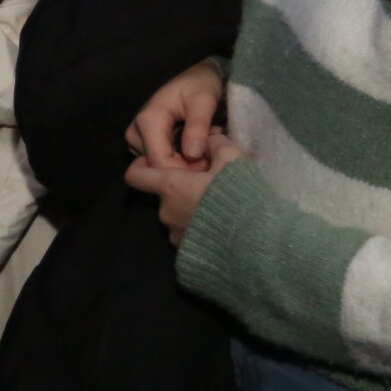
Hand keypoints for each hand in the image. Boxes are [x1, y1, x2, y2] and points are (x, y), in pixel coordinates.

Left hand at [123, 133, 243, 245]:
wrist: (255, 240)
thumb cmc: (238, 194)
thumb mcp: (231, 159)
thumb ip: (215, 144)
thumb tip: (208, 138)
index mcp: (170, 188)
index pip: (134, 175)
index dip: (141, 166)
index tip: (158, 162)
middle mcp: (165, 212)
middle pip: (163, 195)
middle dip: (180, 188)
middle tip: (206, 184)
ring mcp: (174, 235)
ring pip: (176, 215)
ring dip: (190, 208)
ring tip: (218, 206)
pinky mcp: (186, 252)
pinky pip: (187, 234)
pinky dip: (197, 227)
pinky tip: (220, 225)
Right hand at [127, 60, 225, 170]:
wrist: (191, 73)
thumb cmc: (199, 83)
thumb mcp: (204, 100)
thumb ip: (198, 127)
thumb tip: (192, 155)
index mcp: (148, 121)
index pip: (160, 162)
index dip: (185, 170)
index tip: (210, 164)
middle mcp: (135, 132)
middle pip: (158, 167)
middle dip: (186, 166)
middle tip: (211, 153)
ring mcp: (136, 138)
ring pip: (158, 165)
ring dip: (183, 163)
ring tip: (204, 147)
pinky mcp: (141, 142)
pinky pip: (159, 159)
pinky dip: (178, 158)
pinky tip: (193, 147)